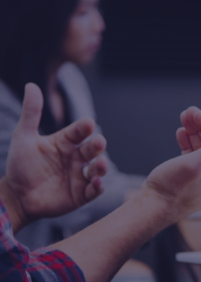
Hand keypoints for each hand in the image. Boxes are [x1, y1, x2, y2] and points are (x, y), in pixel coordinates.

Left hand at [0, 83, 108, 231]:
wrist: (16, 196)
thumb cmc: (20, 165)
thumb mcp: (23, 138)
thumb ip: (31, 113)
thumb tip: (31, 85)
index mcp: (65, 142)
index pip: (79, 131)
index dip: (84, 128)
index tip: (88, 123)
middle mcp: (76, 158)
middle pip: (92, 149)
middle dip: (97, 146)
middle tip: (99, 142)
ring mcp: (80, 176)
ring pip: (97, 169)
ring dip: (102, 166)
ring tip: (101, 164)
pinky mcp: (81, 195)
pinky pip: (93, 190)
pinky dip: (98, 187)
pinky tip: (97, 182)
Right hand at [143, 107, 200, 218]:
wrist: (151, 209)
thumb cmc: (170, 191)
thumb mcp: (194, 165)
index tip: (194, 113)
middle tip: (187, 112)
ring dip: (194, 132)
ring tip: (183, 119)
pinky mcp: (193, 178)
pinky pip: (195, 155)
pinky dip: (189, 143)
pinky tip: (181, 134)